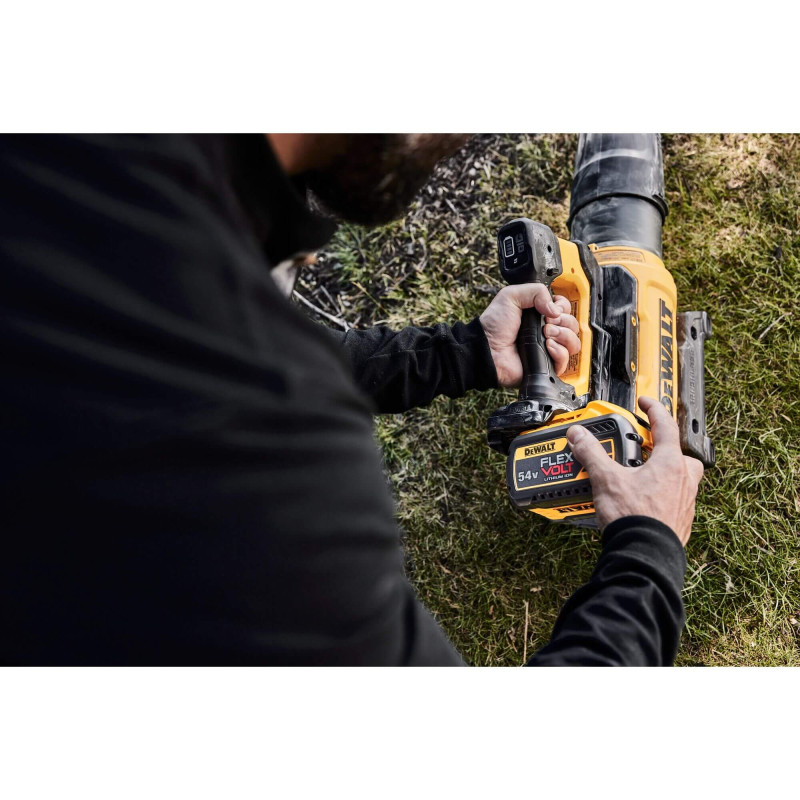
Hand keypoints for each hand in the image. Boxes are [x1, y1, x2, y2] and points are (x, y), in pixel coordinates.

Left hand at [479, 284, 579, 387]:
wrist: (487, 349)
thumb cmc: (493, 326)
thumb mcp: (511, 296)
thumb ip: (536, 291)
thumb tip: (555, 308)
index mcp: (540, 314)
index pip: (565, 309)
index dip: (562, 307)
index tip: (551, 309)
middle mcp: (546, 331)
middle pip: (572, 325)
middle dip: (563, 321)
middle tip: (545, 324)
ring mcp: (548, 348)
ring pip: (573, 342)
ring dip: (564, 335)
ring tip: (546, 335)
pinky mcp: (547, 364)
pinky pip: (566, 360)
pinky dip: (560, 352)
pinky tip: (547, 347)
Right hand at [566, 396, 704, 545]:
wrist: (645, 556)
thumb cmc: (634, 518)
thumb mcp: (606, 479)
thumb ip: (591, 454)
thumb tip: (578, 436)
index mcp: (670, 464)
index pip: (666, 426)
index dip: (654, 410)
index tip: (645, 403)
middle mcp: (683, 481)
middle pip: (681, 454)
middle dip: (666, 449)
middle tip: (646, 448)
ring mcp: (685, 503)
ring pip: (681, 479)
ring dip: (664, 473)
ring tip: (640, 477)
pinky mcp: (680, 522)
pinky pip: (675, 501)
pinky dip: (661, 496)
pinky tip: (642, 502)